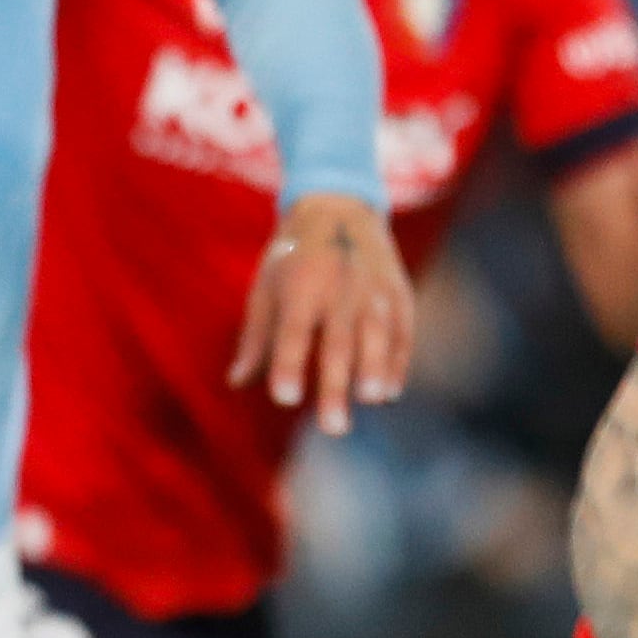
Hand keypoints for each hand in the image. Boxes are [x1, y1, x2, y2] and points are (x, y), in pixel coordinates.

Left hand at [229, 191, 411, 435]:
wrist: (339, 209)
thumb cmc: (292, 258)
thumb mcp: (265, 286)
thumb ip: (255, 337)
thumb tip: (235, 382)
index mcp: (300, 282)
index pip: (293, 329)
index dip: (288, 363)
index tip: (284, 399)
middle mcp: (339, 285)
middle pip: (338, 342)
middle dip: (336, 386)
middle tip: (333, 428)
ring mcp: (373, 289)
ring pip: (377, 335)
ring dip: (375, 370)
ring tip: (369, 402)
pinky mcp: (399, 293)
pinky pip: (402, 332)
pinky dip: (397, 361)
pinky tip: (388, 393)